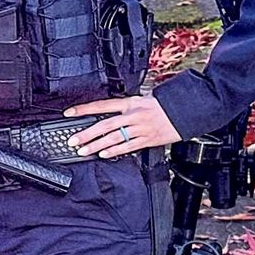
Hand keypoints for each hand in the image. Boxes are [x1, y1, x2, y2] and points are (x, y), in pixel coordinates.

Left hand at [66, 94, 182, 159]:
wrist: (184, 110)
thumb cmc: (162, 105)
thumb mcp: (141, 100)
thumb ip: (124, 108)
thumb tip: (105, 114)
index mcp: (130, 102)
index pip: (102, 105)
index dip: (84, 109)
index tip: (69, 113)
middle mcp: (133, 115)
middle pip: (105, 124)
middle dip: (86, 134)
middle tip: (72, 141)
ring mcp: (140, 128)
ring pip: (114, 138)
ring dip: (96, 145)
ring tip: (83, 151)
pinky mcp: (148, 139)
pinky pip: (128, 146)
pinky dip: (115, 151)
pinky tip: (104, 155)